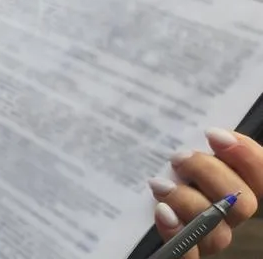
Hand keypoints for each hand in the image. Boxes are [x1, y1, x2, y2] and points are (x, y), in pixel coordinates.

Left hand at [148, 129, 262, 256]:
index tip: (214, 135)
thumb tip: (208, 133)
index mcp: (235, 190)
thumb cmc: (159, 173)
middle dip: (210, 174)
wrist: (130, 210)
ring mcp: (208, 238)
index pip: (262, 178)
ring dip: (189, 202)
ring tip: (160, 184)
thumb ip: (199, 150)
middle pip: (244, 204)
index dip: (248, 156)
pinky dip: (176, 232)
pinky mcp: (183, 254)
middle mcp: (228, 217)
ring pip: (220, 232)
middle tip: (179, 158)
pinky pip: (190, 255)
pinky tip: (162, 212)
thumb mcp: (181, 156)